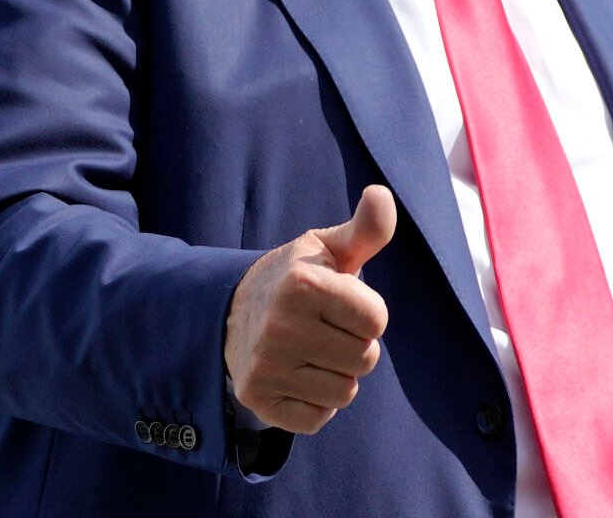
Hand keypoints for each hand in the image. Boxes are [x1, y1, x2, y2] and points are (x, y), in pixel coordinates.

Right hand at [223, 186, 395, 434]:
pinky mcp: (258, 399)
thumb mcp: (328, 248)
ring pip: (345, 392)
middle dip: (355, 345)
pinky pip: (319, 418)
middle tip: (325, 328)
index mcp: (303, 283)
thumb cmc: (297, 277)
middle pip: (365, 359)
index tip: (341, 302)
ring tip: (311, 350)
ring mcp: (266, 365)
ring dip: (338, 375)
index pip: (377, 320)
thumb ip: (365, 229)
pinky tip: (297, 375)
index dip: (367, 313)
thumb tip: (381, 194)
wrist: (231, 311)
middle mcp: (280, 325)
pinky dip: (317, 403)